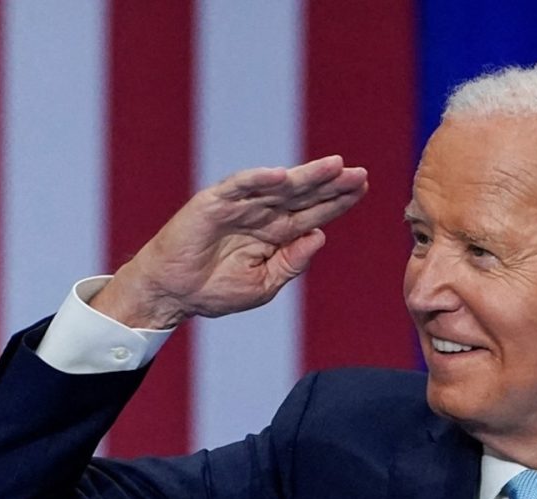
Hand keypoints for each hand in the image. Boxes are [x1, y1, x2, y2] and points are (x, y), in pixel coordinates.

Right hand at [92, 156, 368, 328]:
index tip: (362, 188)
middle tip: (359, 173)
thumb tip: (321, 237)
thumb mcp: (264, 284)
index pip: (313, 213)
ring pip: (278, 186)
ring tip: (334, 166)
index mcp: (276, 234)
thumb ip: (292, 262)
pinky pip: (240, 187)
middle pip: (303, 195)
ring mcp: (240, 205)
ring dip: (306, 175)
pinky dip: (259, 179)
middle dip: (331, 184)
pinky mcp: (215, 202)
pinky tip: (283, 175)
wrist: (174, 294)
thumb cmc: (215, 290)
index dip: (337, 201)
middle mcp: (262, 214)